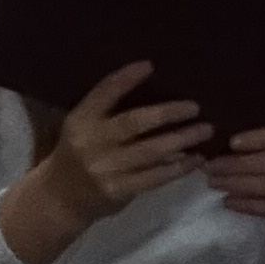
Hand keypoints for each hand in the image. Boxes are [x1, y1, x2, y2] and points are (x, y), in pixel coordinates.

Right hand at [11, 61, 211, 263]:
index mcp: (80, 120)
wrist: (59, 198)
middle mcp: (92, 142)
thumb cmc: (77, 154)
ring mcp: (106, 169)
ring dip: (182, 139)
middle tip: (194, 107)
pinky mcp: (118, 191)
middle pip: (134, 123)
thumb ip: (109, 114)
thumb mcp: (82, 128)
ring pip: (151, 151)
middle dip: (168, 113)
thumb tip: (159, 99)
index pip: (103, 93)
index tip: (150, 65)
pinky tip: (195, 159)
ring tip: (205, 130)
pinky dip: (178, 167)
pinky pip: (155, 177)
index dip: (125, 78)